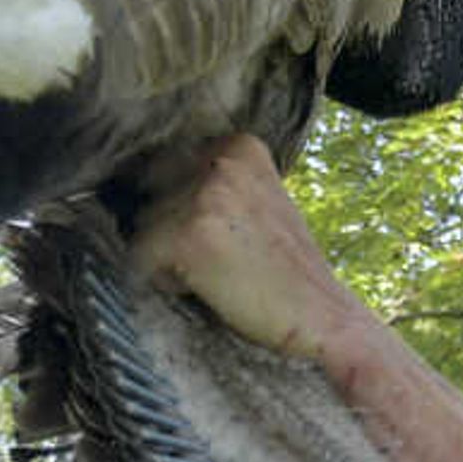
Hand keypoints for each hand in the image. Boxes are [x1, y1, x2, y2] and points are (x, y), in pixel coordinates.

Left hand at [134, 137, 356, 363]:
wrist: (322, 316)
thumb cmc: (287, 269)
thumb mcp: (259, 201)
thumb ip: (217, 183)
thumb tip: (152, 182)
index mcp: (240, 145)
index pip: (169, 165)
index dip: (182, 206)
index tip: (220, 233)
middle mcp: (220, 160)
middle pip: (152, 194)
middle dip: (171, 229)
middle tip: (221, 257)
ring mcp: (203, 196)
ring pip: (143, 226)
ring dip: (168, 255)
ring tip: (217, 272)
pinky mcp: (187, 236)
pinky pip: (141, 258)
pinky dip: (166, 279)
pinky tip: (208, 286)